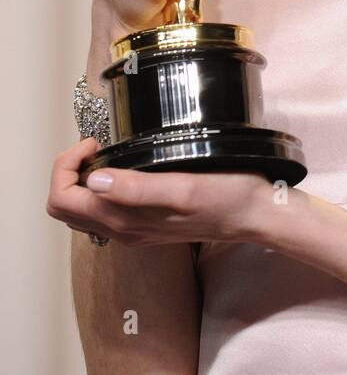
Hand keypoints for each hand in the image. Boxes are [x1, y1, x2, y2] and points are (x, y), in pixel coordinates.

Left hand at [46, 137, 311, 249]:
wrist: (256, 217)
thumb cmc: (227, 195)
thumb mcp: (184, 187)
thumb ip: (136, 188)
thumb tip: (93, 180)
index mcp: (124, 221)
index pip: (62, 200)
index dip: (66, 166)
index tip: (96, 143)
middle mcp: (122, 231)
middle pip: (65, 207)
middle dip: (68, 171)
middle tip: (97, 145)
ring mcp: (133, 232)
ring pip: (81, 211)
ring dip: (82, 180)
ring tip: (108, 153)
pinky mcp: (146, 227)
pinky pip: (102, 213)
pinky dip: (99, 188)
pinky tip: (124, 168)